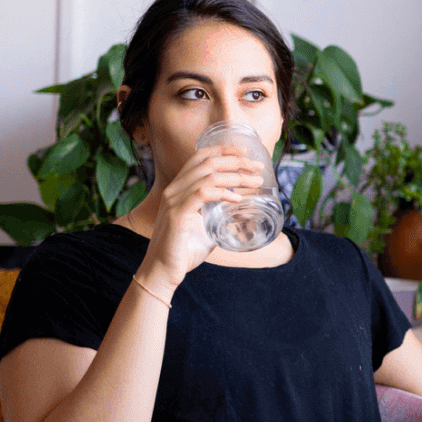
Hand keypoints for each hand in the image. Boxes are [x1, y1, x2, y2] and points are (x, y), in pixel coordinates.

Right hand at [141, 144, 260, 288]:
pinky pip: (202, 195)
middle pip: (208, 162)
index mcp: (179, 188)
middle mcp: (174, 190)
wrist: (163, 271)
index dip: (223, 150)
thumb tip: (240, 212)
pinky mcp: (177, 215)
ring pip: (208, 176)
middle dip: (236, 160)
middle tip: (258, 167)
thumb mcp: (205, 226)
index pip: (200, 157)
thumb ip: (218, 215)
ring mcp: (174, 201)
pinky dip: (223, 193)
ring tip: (255, 182)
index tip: (246, 152)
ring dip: (236, 176)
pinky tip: (237, 199)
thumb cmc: (183, 250)